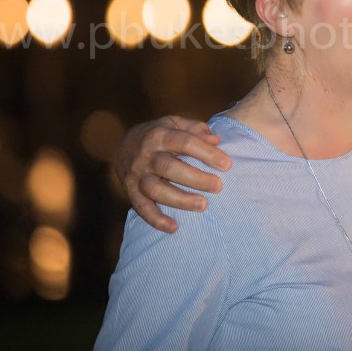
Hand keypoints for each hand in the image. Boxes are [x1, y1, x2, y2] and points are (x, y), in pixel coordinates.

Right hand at [115, 116, 230, 232]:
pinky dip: (156, 220)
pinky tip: (174, 227)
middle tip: (218, 186)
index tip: (227, 165)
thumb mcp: (175, 123)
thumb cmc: (160, 134)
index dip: (207, 153)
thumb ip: (195, 129)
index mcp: (160, 135)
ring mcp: (137, 174)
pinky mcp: (130, 191)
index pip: (185, 142)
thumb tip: (216, 140)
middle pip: (170, 167)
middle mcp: (146, 155)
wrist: (124, 144)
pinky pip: (141, 207)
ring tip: (203, 205)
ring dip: (180, 200)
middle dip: (195, 178)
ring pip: (156, 190)